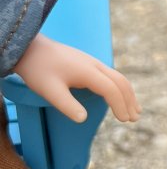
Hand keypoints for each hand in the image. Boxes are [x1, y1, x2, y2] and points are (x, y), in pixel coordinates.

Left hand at [12, 34, 140, 122]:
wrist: (29, 48)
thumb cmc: (38, 70)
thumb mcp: (49, 90)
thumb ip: (67, 105)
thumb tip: (83, 120)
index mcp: (87, 71)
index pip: (111, 89)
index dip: (119, 105)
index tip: (124, 120)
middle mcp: (94, 65)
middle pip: (120, 82)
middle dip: (129, 100)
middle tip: (135, 118)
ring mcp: (92, 62)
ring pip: (117, 77)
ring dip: (128, 94)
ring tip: (134, 110)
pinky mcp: (88, 63)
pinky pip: (111, 75)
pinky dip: (120, 87)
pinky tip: (117, 95)